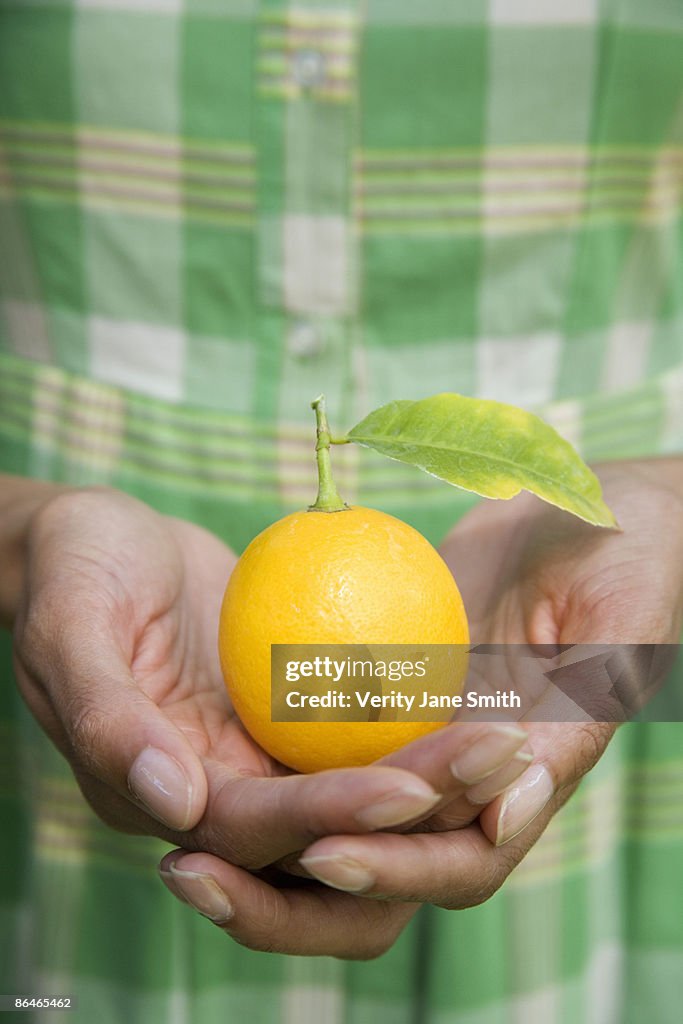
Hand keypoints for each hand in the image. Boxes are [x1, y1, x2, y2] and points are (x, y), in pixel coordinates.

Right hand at [9, 485, 527, 886]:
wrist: (99, 541)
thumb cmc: (73, 570)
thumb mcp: (71, 624)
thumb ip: (107, 715)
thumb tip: (173, 802)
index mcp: (159, 794)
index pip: (256, 828)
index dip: (332, 817)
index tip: (410, 787)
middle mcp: (219, 792)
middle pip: (327, 831)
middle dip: (413, 810)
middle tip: (496, 753)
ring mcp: (262, 755)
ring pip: (359, 790)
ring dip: (435, 773)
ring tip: (509, 732)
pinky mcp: (293, 714)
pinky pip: (362, 729)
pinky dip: (418, 721)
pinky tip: (480, 689)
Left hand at [158, 459, 682, 956]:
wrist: (594, 511)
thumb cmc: (633, 563)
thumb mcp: (620, 633)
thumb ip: (578, 722)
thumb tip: (505, 813)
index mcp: (528, 784)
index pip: (458, 860)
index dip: (396, 868)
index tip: (324, 849)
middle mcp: (467, 780)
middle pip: (379, 865)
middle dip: (293, 893)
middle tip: (197, 875)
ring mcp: (420, 736)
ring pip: (339, 811)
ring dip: (263, 836)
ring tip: (172, 833)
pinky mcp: (385, 689)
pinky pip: (324, 727)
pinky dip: (272, 746)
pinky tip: (201, 734)